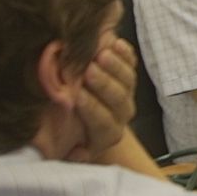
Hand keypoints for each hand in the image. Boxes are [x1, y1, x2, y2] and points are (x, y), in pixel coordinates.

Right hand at [69, 37, 138, 161]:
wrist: (82, 120)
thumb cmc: (67, 134)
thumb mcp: (65, 147)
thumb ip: (70, 151)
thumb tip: (77, 153)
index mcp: (106, 133)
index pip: (103, 122)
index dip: (92, 108)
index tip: (77, 96)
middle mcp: (120, 114)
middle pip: (119, 98)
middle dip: (105, 84)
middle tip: (90, 70)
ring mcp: (126, 93)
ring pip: (128, 79)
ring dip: (115, 66)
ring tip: (101, 53)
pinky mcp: (127, 75)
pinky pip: (131, 63)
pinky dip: (124, 53)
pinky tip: (114, 42)